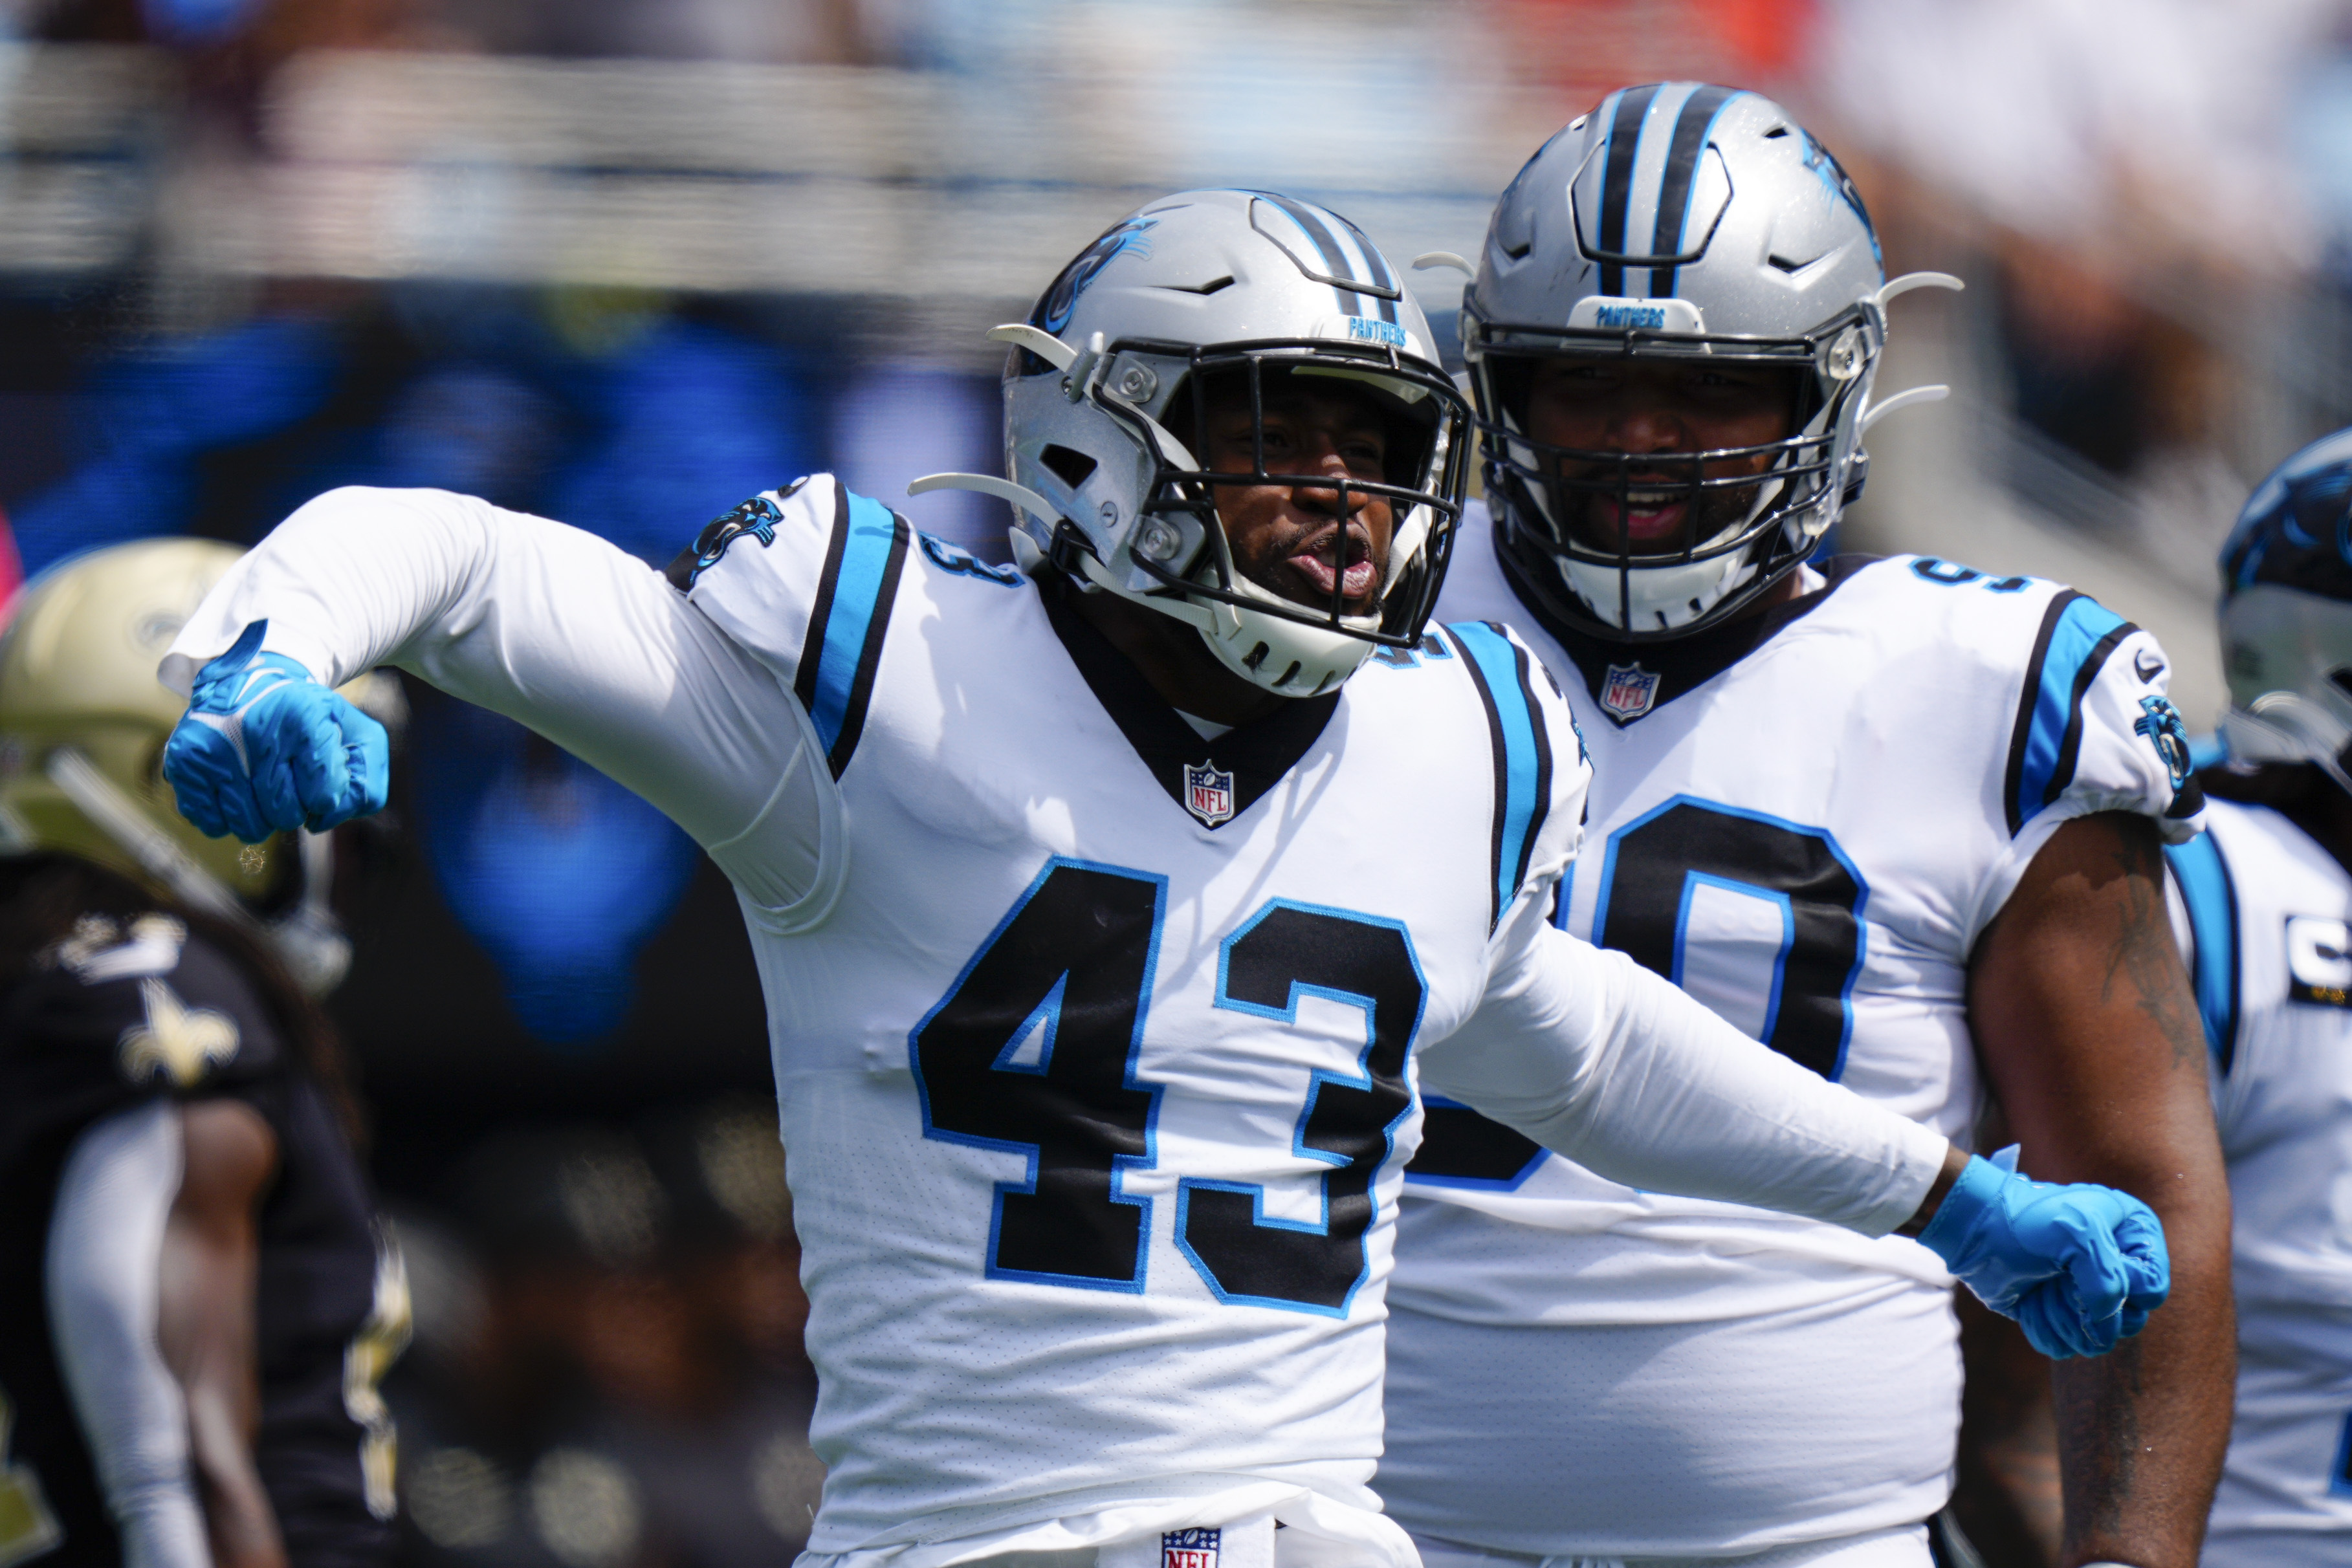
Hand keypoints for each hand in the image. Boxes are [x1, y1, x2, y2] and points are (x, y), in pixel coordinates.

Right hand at [163, 621, 388, 841]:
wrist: (253, 681)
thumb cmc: (312, 719)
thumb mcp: (358, 735)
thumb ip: (366, 782)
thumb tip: (324, 818)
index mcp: (305, 718)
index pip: (324, 798)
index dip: (327, 800)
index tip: (321, 781)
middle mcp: (255, 730)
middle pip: (286, 815)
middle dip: (295, 809)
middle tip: (288, 781)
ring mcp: (215, 746)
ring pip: (248, 826)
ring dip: (262, 818)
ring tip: (262, 785)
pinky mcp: (184, 761)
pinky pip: (210, 822)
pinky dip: (227, 817)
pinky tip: (235, 789)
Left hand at [1918, 1146, 2169, 1359]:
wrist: (1976, 1230)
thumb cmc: (2027, 1220)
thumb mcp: (2078, 1233)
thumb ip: (2108, 1280)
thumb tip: (2106, 1330)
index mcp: (2135, 1236)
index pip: (2151, 1289)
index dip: (2119, 1285)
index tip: (2080, 1262)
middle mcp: (2122, 1268)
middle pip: (2131, 1321)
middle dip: (2086, 1304)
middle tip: (2057, 1278)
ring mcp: (2093, 1295)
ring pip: (2099, 1340)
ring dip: (2063, 1316)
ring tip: (2043, 1285)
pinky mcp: (2065, 1316)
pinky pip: (2068, 1346)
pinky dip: (2045, 1327)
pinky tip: (2031, 1301)